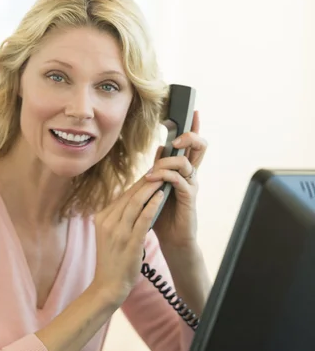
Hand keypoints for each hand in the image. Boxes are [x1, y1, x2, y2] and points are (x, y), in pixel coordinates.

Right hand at [93, 177, 164, 304]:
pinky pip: (143, 219)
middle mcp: (107, 222)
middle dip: (146, 182)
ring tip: (164, 178)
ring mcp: (118, 232)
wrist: (108, 285)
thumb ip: (116, 219)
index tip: (150, 174)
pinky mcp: (130, 242)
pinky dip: (153, 206)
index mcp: (101, 218)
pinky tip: (161, 197)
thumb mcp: (108, 235)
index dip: (138, 184)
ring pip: (136, 203)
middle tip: (160, 170)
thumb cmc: (112, 261)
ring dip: (151, 189)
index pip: (122, 196)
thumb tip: (130, 203)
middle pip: (129, 196)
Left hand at [145, 111, 206, 248]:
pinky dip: (165, 176)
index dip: (195, 127)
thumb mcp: (159, 186)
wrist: (172, 239)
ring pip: (186, 162)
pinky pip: (179, 180)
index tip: (193, 110)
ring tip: (152, 171)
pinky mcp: (189, 198)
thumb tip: (160, 146)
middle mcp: (192, 175)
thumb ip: (160, 167)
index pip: (192, 144)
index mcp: (185, 170)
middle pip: (200, 147)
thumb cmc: (164, 213)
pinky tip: (152, 180)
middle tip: (177, 138)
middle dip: (190, 136)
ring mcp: (192, 186)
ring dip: (167, 162)